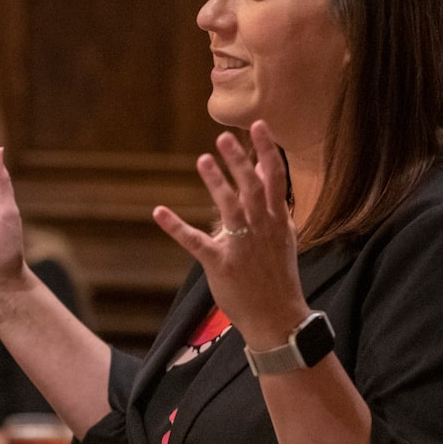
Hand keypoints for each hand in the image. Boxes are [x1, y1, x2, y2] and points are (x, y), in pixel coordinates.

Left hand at [153, 120, 307, 347]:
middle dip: (238, 161)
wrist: (278, 317)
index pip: (274, 179)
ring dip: (215, 182)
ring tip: (203, 160)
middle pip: (251, 187)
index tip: (260, 126)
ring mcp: (241, 246)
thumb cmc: (278, 275)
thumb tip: (264, 171)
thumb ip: (272, 204)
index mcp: (277, 221)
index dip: (267, 151)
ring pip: (229, 207)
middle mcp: (262, 229)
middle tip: (223, 137)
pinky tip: (159, 211)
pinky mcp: (220, 263)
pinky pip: (195, 241)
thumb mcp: (282, 237)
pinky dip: (176, 226)